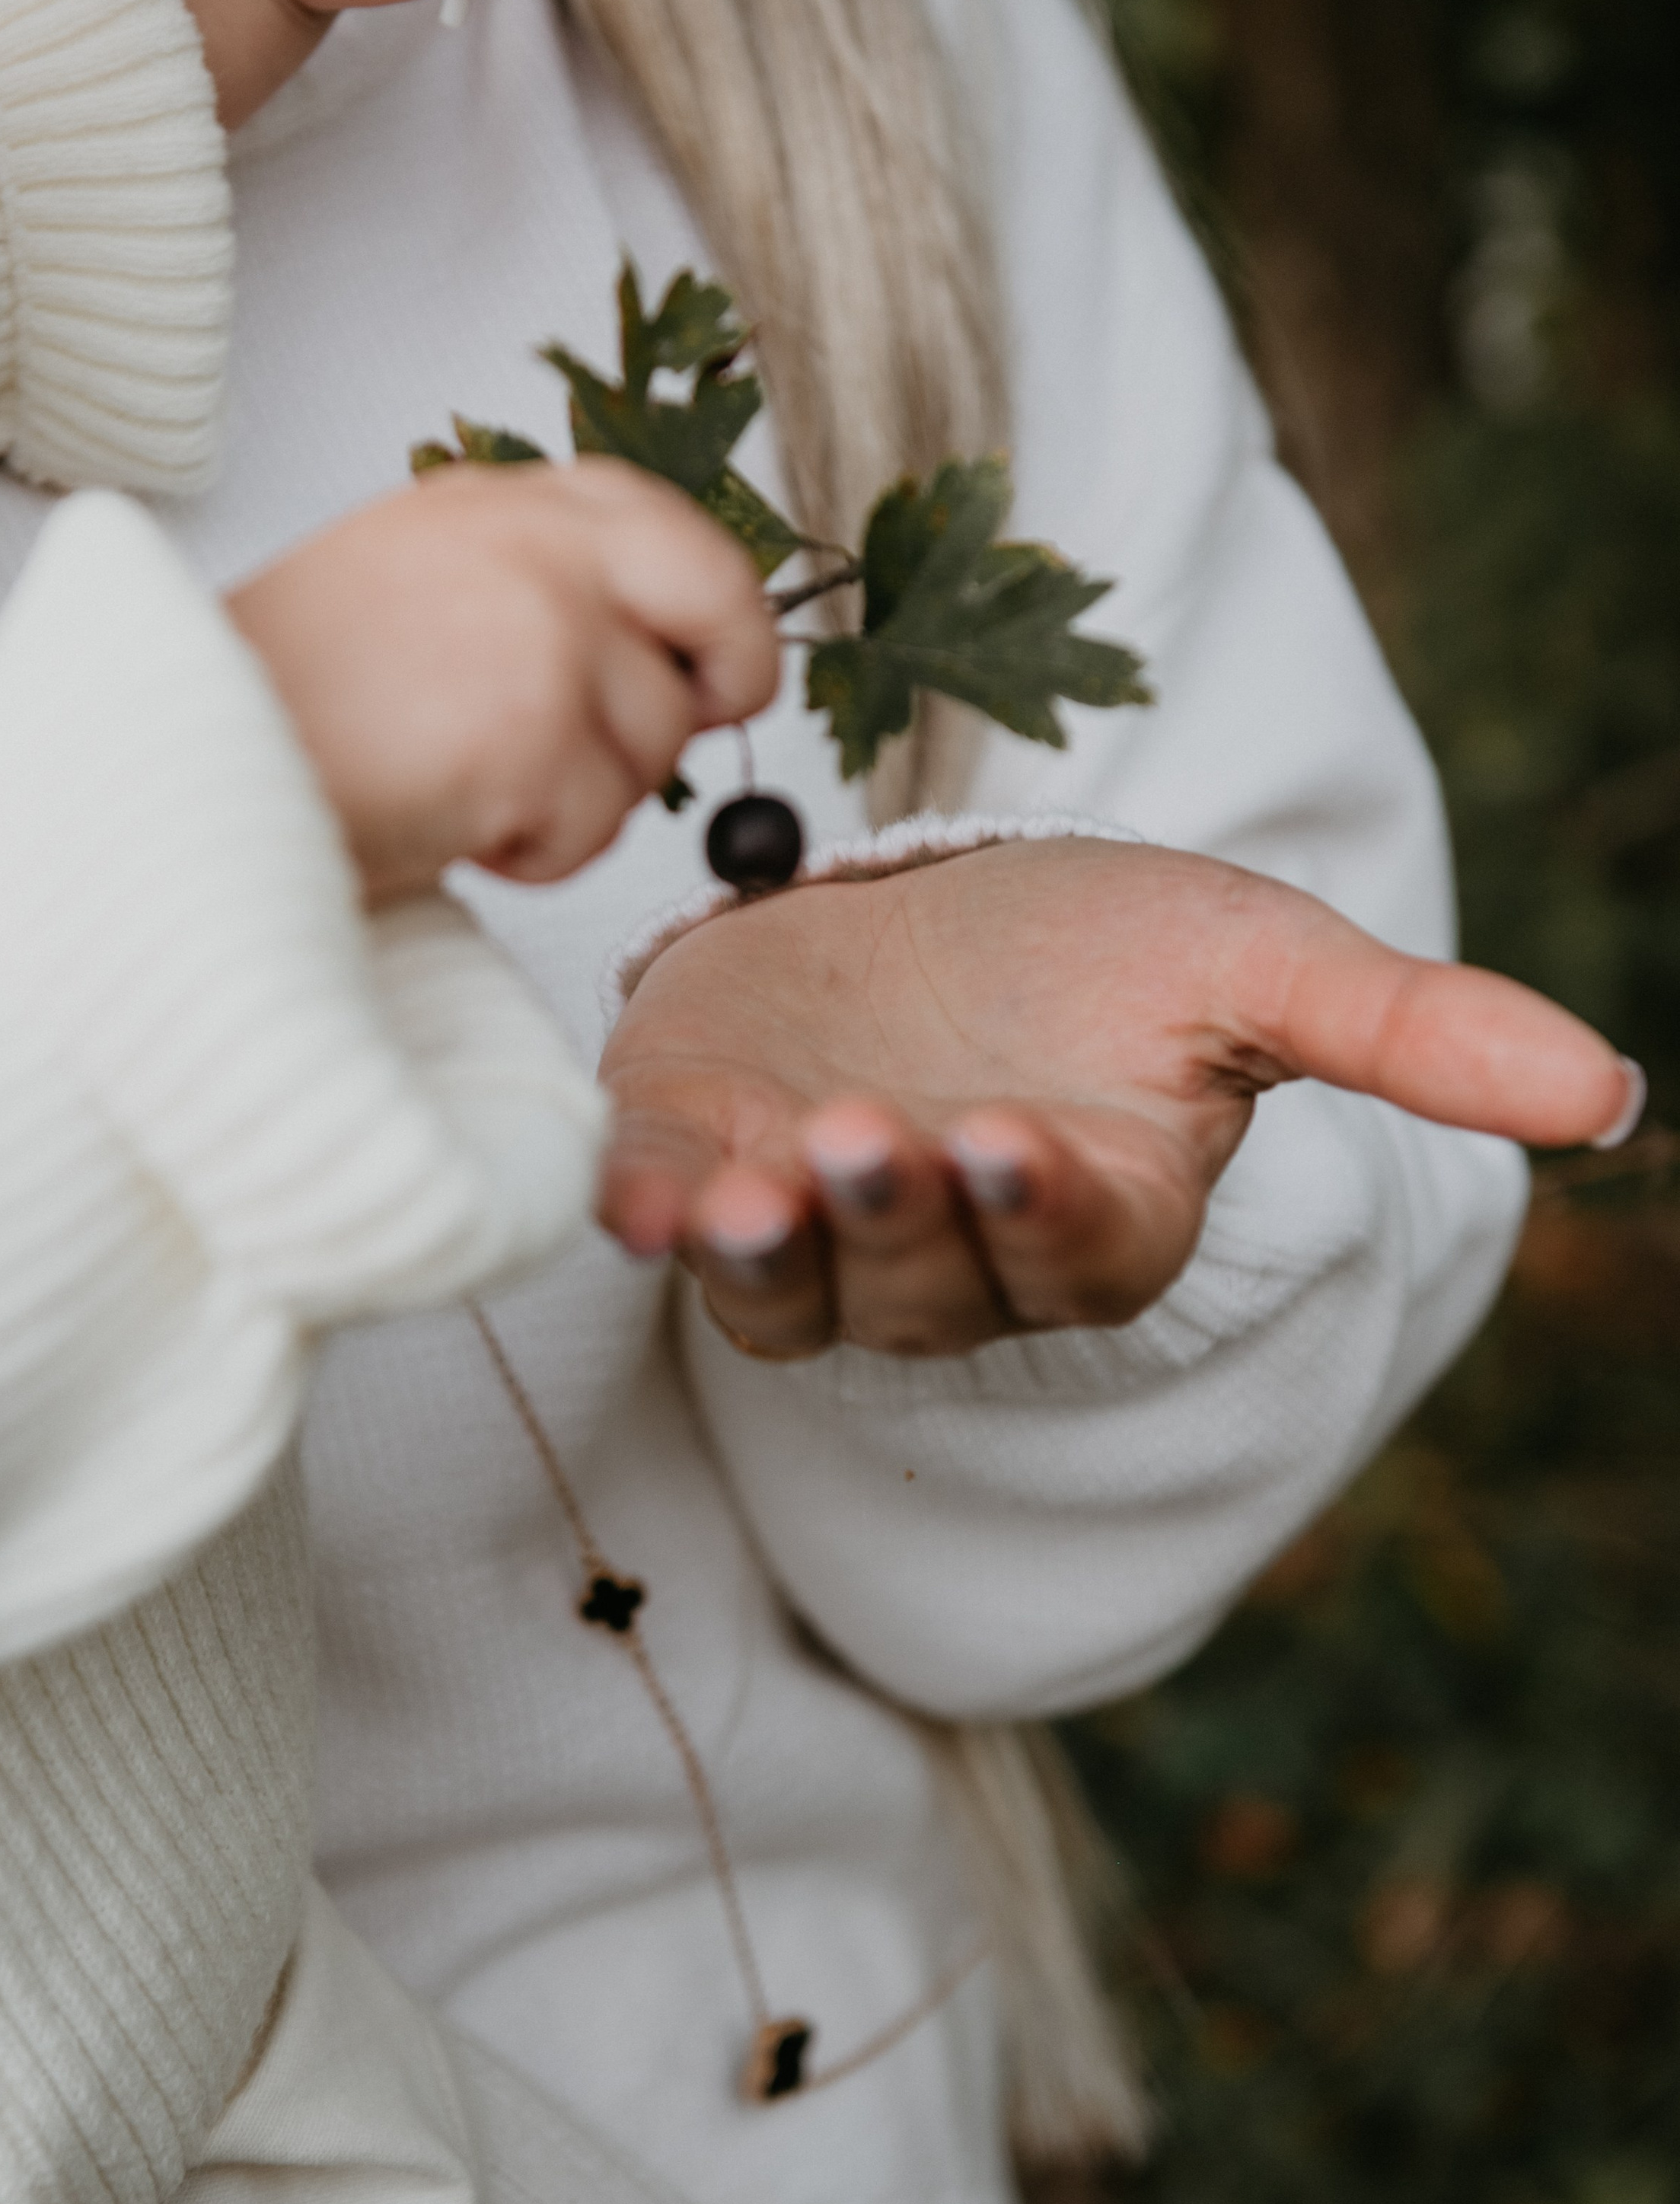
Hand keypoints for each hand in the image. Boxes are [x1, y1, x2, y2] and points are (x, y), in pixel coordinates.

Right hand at [226, 458, 777, 901]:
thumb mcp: (407, 606)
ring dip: (583, 798)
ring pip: (651, 740)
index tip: (718, 660)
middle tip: (713, 720)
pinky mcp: (535, 726)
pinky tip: (448, 832)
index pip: (652, 520)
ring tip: (463, 798)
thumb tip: (654, 672)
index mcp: (482, 505)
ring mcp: (538, 627)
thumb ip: (527, 609)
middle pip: (712, 592)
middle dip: (731, 669)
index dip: (706, 597)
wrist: (168, 773)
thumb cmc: (272, 716)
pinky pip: (597, 822)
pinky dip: (537, 855)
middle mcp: (523, 542)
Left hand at [598, 837, 1640, 1358]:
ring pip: (795, 1298)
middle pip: (927, 1285)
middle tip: (877, 1134)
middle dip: (900, 1220)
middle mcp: (953, 1259)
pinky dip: (644, 1221)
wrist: (924, 905)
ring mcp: (818, 1232)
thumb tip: (1614, 1098)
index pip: (1076, 1249)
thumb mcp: (1247, 957)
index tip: (1013, 1141)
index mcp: (1091, 1216)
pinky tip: (623, 1190)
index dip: (1042, 1211)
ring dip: (769, 1250)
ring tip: (750, 1178)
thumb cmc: (1094, 946)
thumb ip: (1404, 1029)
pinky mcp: (703, 1174)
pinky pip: (672, 1240)